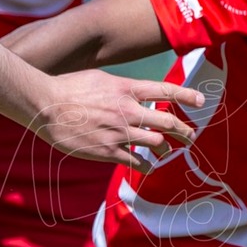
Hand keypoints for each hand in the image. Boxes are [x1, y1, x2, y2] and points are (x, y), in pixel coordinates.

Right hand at [28, 70, 204, 167]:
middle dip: (183, 131)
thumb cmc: (69, 88)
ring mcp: (118, 132)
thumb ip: (122, 88)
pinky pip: (136, 162)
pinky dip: (145, 165)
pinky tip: (146, 167)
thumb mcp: (101, 79)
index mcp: (126, 88)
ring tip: (164, 151)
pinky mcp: (107, 151)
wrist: (45, 105)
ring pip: (155, 142)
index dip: (187, 95)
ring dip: (163, 148)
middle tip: (189, 137)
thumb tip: (137, 94)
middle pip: (168, 121)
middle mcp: (127, 110)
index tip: (201, 101)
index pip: (165, 90)